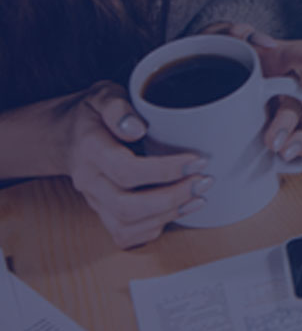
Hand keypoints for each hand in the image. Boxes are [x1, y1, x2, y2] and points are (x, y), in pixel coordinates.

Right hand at [56, 83, 211, 247]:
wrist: (66, 135)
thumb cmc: (93, 114)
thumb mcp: (102, 95)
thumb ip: (117, 107)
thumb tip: (136, 128)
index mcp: (90, 150)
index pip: (126, 170)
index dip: (165, 170)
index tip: (197, 160)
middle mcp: (89, 181)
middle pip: (127, 206)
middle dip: (172, 198)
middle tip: (205, 181)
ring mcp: (94, 201)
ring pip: (127, 225)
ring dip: (168, 215)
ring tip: (200, 196)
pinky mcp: (103, 212)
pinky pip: (125, 234)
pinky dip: (154, 229)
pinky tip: (179, 211)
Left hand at [200, 22, 301, 160]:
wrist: (199, 80)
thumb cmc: (216, 55)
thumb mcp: (216, 37)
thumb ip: (228, 32)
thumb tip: (252, 39)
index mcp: (287, 58)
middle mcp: (292, 84)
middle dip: (290, 122)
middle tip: (271, 141)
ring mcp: (285, 109)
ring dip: (297, 141)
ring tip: (281, 156)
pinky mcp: (274, 130)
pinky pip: (294, 146)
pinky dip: (294, 156)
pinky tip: (284, 166)